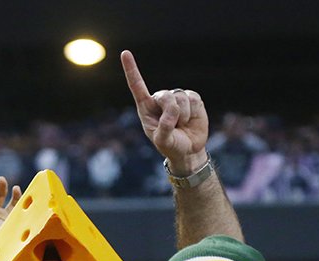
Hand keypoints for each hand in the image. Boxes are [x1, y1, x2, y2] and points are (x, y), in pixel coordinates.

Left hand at [121, 49, 208, 174]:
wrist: (188, 150)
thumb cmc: (171, 146)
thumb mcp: (163, 142)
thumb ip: (164, 129)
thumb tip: (172, 112)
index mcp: (146, 108)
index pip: (137, 86)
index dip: (131, 70)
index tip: (125, 53)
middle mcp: (159, 100)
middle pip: (165, 96)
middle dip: (171, 113)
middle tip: (173, 126)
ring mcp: (176, 98)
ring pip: (180, 98)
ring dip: (183, 116)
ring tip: (181, 125)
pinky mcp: (192, 98)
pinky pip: (193, 99)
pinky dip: (193, 113)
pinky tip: (191, 120)